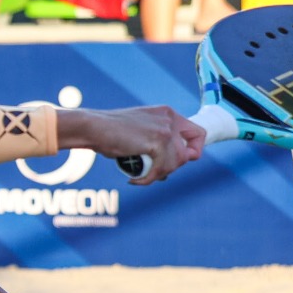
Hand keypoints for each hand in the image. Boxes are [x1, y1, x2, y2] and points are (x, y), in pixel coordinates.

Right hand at [61, 105, 204, 183]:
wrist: (94, 127)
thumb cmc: (110, 132)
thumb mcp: (141, 129)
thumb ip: (158, 139)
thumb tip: (172, 164)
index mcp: (168, 113)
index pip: (198, 134)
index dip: (192, 151)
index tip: (177, 161)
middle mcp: (170, 119)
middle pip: (188, 154)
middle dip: (171, 168)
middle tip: (152, 171)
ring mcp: (165, 130)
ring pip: (175, 164)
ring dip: (158, 175)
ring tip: (140, 175)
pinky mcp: (157, 142)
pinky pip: (161, 170)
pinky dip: (147, 179)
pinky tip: (134, 179)